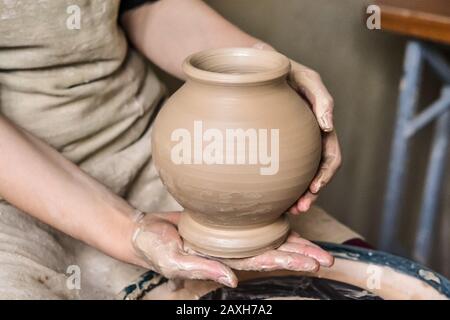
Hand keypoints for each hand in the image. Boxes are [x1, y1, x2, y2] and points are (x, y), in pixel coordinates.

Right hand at [131, 212, 333, 287]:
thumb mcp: (174, 261)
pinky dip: (272, 222)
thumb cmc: (156, 248)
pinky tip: (287, 219)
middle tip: (328, 258)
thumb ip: (202, 269)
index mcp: (225, 260)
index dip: (289, 261)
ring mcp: (232, 236)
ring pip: (268, 238)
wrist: (146, 231)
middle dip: (301, 255)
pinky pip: (254, 223)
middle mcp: (234, 250)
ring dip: (293, 242)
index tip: (314, 263)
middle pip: (274, 252)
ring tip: (317, 247)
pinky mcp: (226, 223)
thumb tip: (231, 279)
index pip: (263, 261)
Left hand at [286, 60, 341, 213]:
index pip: (330, 157)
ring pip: (300, 177)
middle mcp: (309, 140)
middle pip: (316, 174)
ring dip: (299, 196)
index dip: (325, 175)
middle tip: (299, 209)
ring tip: (290, 211)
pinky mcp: (277, 146)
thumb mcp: (306, 79)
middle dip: (312, 194)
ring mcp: (294, 145)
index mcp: (321, 128)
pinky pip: (283, 170)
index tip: (314, 189)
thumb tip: (328, 126)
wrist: (259, 67)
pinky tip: (274, 198)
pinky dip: (283, 186)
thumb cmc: (286, 70)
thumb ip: (321, 99)